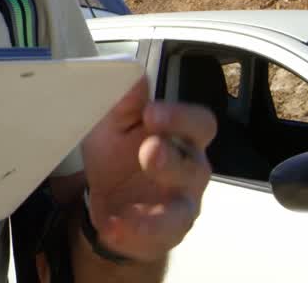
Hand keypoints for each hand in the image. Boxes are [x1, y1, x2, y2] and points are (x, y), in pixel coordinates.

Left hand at [79, 76, 214, 262]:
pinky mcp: (168, 233)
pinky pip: (159, 235)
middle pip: (196, 164)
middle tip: (148, 148)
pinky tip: (112, 224)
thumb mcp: (111, 127)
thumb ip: (122, 104)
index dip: (181, 117)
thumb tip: (131, 72)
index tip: (152, 113)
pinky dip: (134, 230)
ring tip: (128, 202)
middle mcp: (190, 170)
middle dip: (172, 157)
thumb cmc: (119, 159)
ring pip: (183, 206)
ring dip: (155, 210)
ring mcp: (182, 204)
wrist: (108, 205)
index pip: (198, 123)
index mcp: (179, 137)